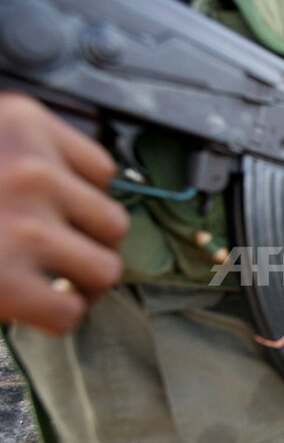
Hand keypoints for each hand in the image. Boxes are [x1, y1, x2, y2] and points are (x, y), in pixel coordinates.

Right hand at [0, 92, 128, 333]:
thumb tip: (80, 192)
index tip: (62, 217)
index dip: (83, 202)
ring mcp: (23, 224)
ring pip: (105, 269)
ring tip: (48, 284)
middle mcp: (32, 169)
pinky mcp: (4, 279)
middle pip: (114, 223)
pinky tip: (32, 310)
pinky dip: (55, 319)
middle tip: (55, 258)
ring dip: (80, 284)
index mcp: (24, 123)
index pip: (103, 170)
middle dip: (87, 246)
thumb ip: (28, 152)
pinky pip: (69, 312)